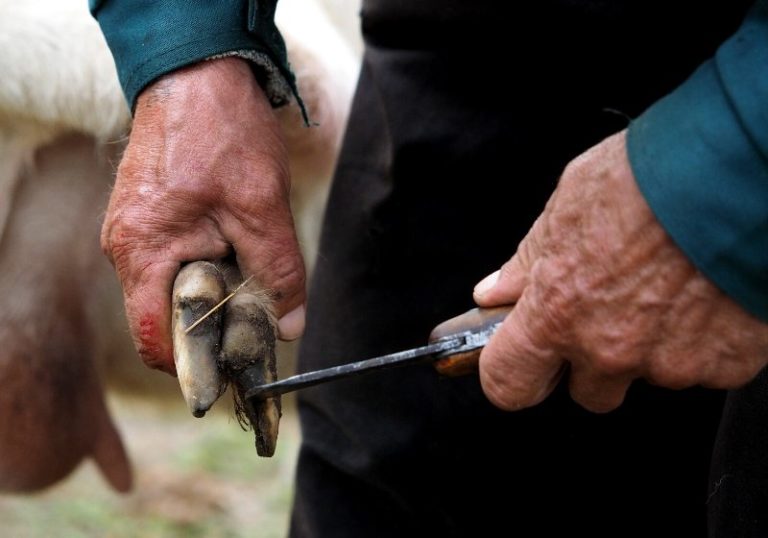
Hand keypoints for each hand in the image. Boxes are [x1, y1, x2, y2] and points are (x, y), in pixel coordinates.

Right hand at [101, 57, 305, 373]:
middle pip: (166, 318)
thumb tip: (290, 326)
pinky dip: (206, 266)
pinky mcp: (147, 217)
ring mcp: (133, 231)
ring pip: (173, 288)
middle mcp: (126, 248)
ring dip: (213, 292)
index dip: (196, 364)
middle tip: (259, 319)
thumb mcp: (262, 209)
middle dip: (213, 324)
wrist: (198, 72)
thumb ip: (279, 273)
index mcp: (144, 254)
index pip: (155, 340)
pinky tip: (236, 248)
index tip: (235, 368)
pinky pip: (173, 260)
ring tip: (252, 274)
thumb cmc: (224, 133)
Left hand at [473, 130, 767, 411]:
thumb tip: (496, 291)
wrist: (735, 174)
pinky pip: (702, 366)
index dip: (509, 374)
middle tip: (609, 310)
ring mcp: (669, 363)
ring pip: (649, 375)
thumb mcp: (566, 207)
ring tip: (666, 286)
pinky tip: (704, 293)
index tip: (519, 360)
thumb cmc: (648, 180)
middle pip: (588, 392)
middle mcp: (608, 350)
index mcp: (556, 314)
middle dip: (592, 363)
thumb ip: (527, 263)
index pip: (508, 383)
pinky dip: (701, 340)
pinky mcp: (724, 364)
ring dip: (651, 345)